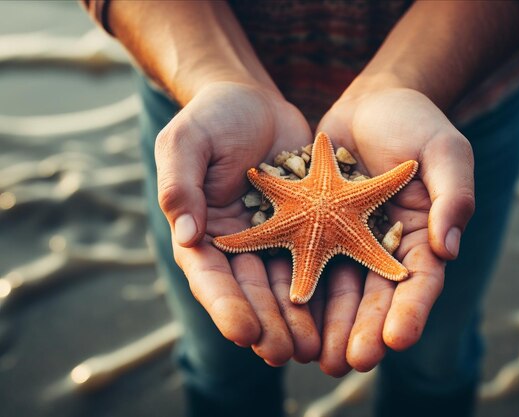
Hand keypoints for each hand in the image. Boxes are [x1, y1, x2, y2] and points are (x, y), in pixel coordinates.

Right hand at [155, 81, 320, 364]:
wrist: (253, 102)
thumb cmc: (211, 118)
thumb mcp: (186, 141)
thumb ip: (180, 184)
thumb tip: (186, 235)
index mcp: (200, 231)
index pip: (209, 277)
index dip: (225, 306)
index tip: (243, 332)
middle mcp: (236, 243)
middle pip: (249, 290)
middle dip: (266, 322)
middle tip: (283, 352)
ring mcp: (271, 237)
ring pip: (283, 283)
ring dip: (296, 316)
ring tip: (312, 345)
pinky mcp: (304, 226)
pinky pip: (314, 257)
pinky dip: (323, 284)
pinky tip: (339, 309)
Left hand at [315, 87, 474, 375]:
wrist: (372, 100)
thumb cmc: (416, 121)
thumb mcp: (445, 151)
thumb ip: (453, 196)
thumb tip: (448, 248)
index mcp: (422, 236)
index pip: (421, 282)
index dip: (412, 311)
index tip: (399, 339)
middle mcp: (385, 246)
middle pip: (377, 296)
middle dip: (366, 330)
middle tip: (352, 362)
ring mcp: (350, 239)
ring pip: (340, 288)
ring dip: (330, 323)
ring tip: (316, 355)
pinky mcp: (318, 226)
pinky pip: (306, 259)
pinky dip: (298, 286)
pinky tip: (285, 314)